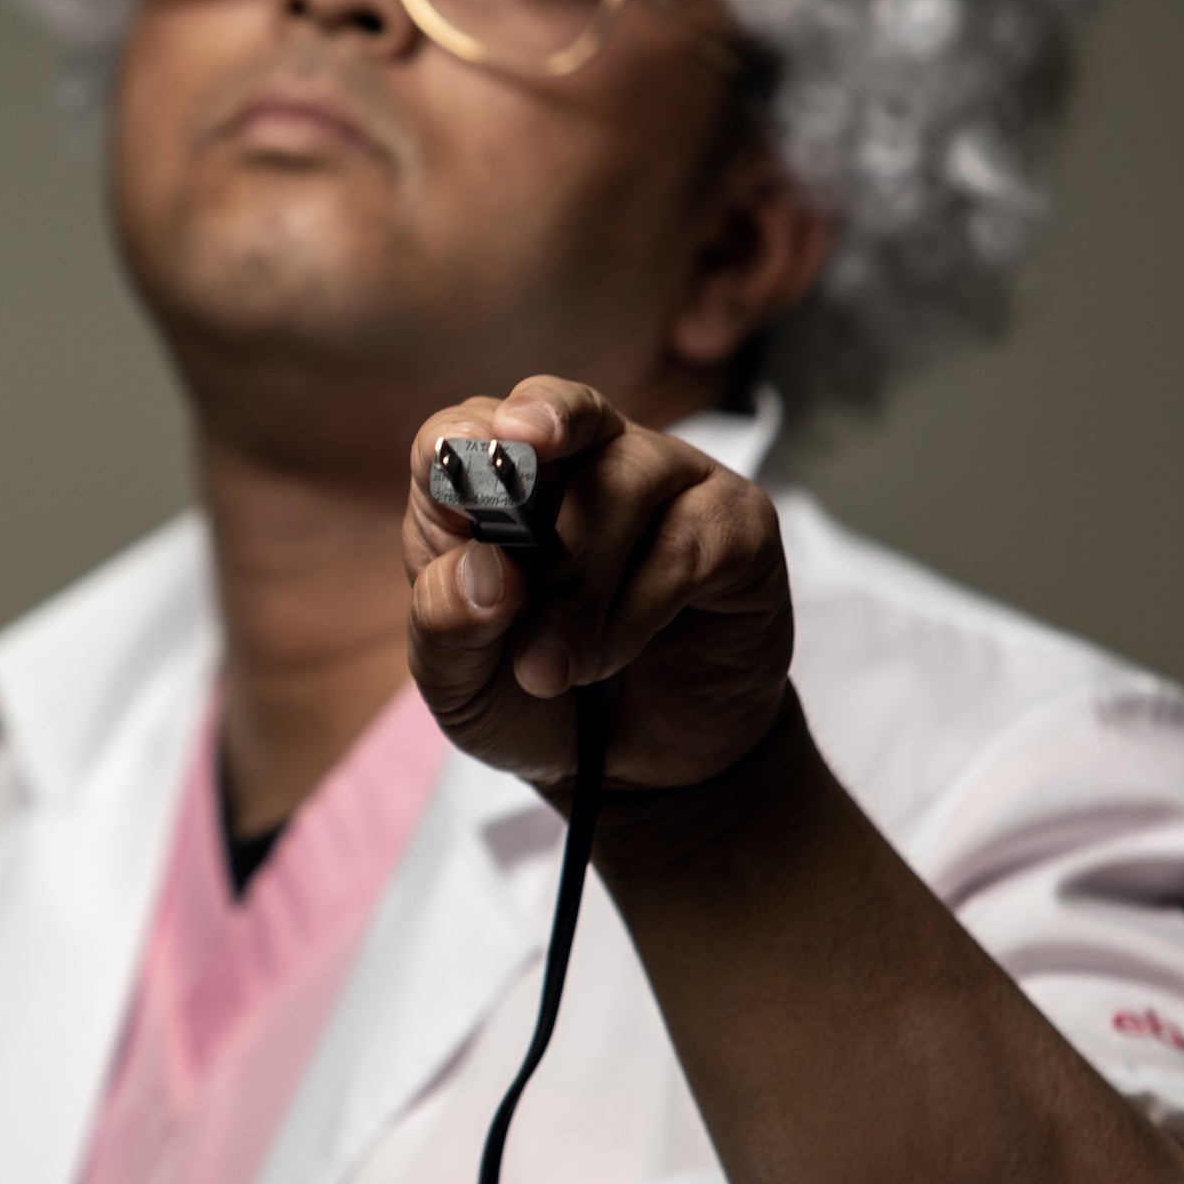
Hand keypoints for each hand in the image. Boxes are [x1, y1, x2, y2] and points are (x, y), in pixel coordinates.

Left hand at [405, 375, 793, 800]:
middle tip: (518, 501)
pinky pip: (686, 543)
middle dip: (536, 460)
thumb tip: (481, 568)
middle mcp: (584, 461)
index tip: (452, 463)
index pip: (465, 426)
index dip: (460, 438)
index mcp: (494, 484)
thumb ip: (448, 628)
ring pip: (622, 481)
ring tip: (551, 670)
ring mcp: (668, 482)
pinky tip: (615, 656)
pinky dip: (636, 613)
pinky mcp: (735, 524)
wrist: (641, 768)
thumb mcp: (464, 688)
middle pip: (560, 415)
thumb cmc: (539, 705)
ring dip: (578, 588)